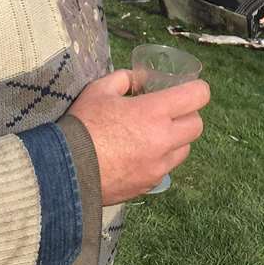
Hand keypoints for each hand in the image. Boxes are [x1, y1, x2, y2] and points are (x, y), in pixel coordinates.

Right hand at [68, 69, 209, 203]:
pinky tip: (138, 156)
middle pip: (197, 126)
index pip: (198, 96)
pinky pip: (165, 170)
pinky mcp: (149, 185)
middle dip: (187, 116)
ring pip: (184, 150)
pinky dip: (159, 161)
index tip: (186, 89)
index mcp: (155, 112)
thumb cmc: (83, 125)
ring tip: (152, 136)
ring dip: (175, 141)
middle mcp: (164, 140)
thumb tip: (138, 79)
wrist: (66, 170)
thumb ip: (124, 79)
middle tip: (168, 113)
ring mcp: (158, 166)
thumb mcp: (100, 90)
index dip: (196, 89)